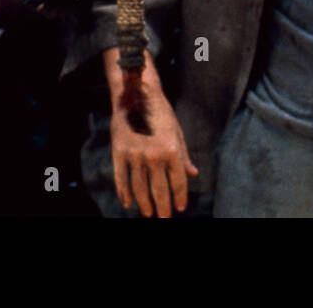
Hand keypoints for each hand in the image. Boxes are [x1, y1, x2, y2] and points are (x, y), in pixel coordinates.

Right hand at [105, 49, 197, 217]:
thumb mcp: (177, 133)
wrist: (136, 95)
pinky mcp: (119, 153)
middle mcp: (154, 154)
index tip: (180, 208)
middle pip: (160, 190)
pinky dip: (124, 193)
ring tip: (148, 213)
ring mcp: (135, 155)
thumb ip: (184, 156)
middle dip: (163, 207)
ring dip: (144, 204)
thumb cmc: (161, 113)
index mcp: (172, 149)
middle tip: (164, 218)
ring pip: (140, 188)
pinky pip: (121, 179)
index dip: (180, 198)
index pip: (178, 182)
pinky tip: (128, 203)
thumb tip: (193, 174)